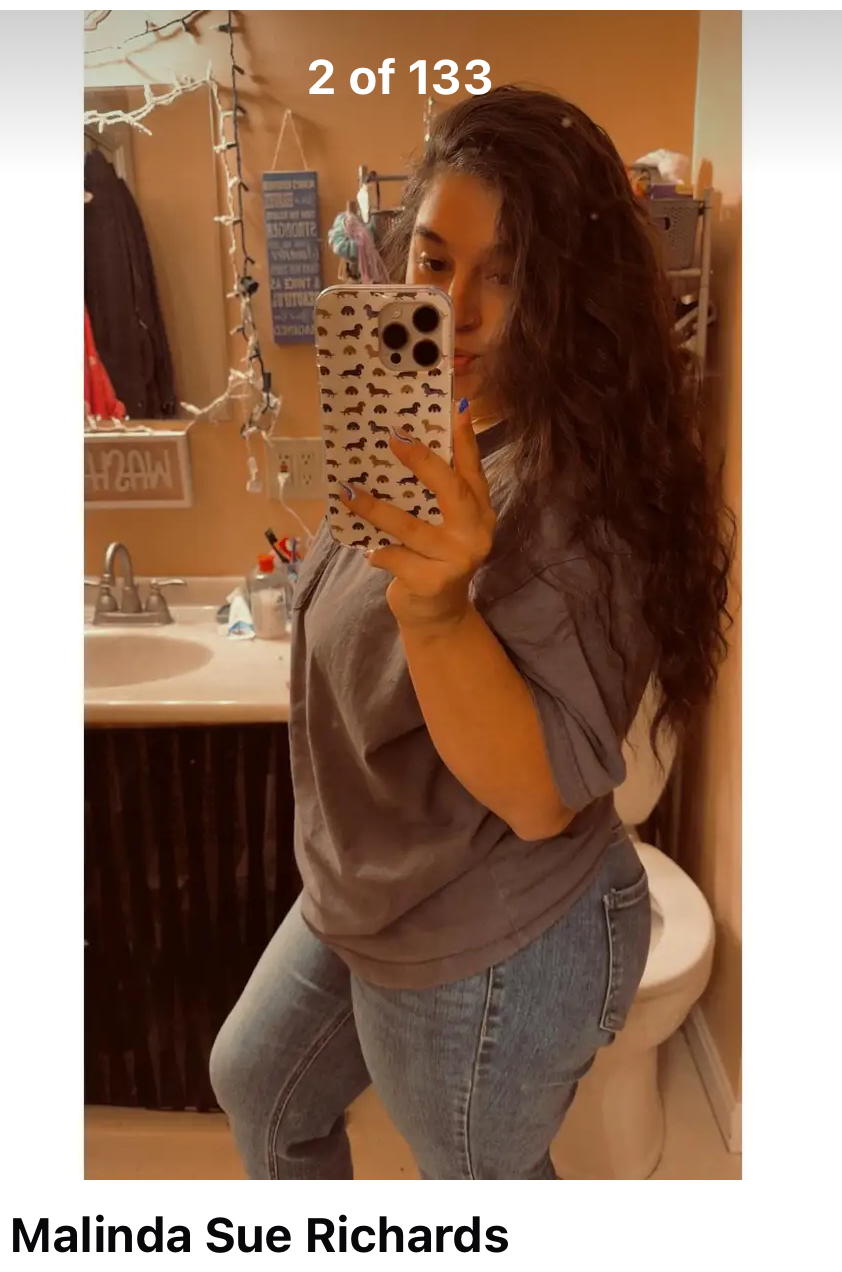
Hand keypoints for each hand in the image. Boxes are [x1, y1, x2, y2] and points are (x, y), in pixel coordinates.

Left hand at [338, 399, 496, 632]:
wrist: (437, 616)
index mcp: (479, 512)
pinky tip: (369, 551)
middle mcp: (476, 533)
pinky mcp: (435, 581)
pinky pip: (398, 558)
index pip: (473, 470)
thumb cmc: (432, 560)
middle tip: (395, 439)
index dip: (465, 440)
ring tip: (349, 493)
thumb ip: (430, 496)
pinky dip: (379, 553)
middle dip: (423, 463)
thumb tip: (397, 449)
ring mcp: (458, 559)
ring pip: (412, 527)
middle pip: (452, 491)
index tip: (455, 408)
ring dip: (376, 509)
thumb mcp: (439, 525)